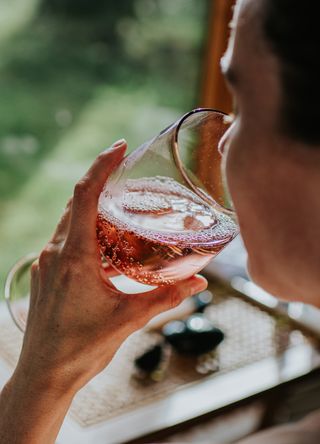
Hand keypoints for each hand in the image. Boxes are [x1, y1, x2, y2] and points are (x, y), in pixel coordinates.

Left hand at [17, 140, 207, 392]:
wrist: (44, 375)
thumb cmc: (80, 349)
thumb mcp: (127, 320)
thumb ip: (165, 297)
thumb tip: (198, 282)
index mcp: (73, 257)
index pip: (84, 196)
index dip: (101, 166)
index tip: (119, 148)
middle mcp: (55, 253)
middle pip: (76, 202)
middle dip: (100, 182)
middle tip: (126, 173)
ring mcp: (47, 262)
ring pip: (69, 220)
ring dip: (93, 207)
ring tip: (120, 206)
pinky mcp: (48, 273)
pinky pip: (66, 239)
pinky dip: (86, 230)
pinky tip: (107, 242)